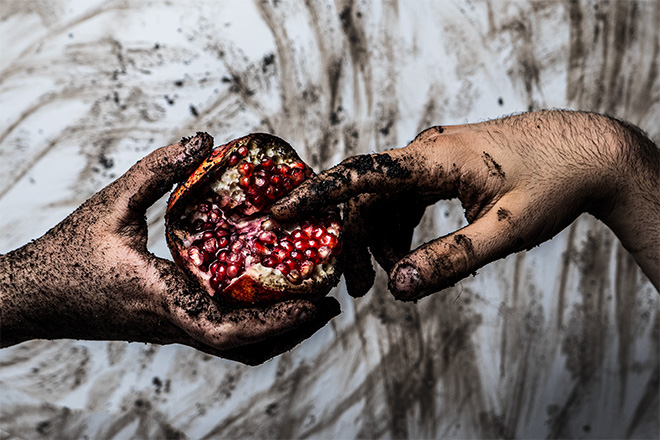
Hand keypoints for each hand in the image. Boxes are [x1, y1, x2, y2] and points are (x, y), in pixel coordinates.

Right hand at [0, 133, 339, 364]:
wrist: (34, 298)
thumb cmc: (68, 254)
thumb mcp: (111, 205)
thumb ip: (156, 171)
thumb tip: (203, 140)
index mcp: (160, 299)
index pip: (225, 330)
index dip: (274, 324)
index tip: (313, 305)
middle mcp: (172, 324)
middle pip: (244, 347)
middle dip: (291, 331)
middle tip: (328, 304)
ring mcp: (171, 330)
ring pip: (234, 347)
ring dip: (276, 334)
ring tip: (310, 306)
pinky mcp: (168, 326)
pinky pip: (218, 335)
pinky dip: (252, 327)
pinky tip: (267, 301)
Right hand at [272, 110, 658, 299]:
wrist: (590, 153)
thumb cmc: (552, 184)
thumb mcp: (504, 230)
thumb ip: (451, 260)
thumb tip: (401, 288)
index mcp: (434, 158)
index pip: (360, 173)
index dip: (317, 195)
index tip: (279, 213)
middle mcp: (426, 152)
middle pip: (368, 198)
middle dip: (357, 242)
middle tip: (355, 289)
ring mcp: (433, 159)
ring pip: (386, 202)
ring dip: (381, 241)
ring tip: (390, 280)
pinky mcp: (442, 170)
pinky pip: (405, 201)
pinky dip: (400, 231)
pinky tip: (409, 258)